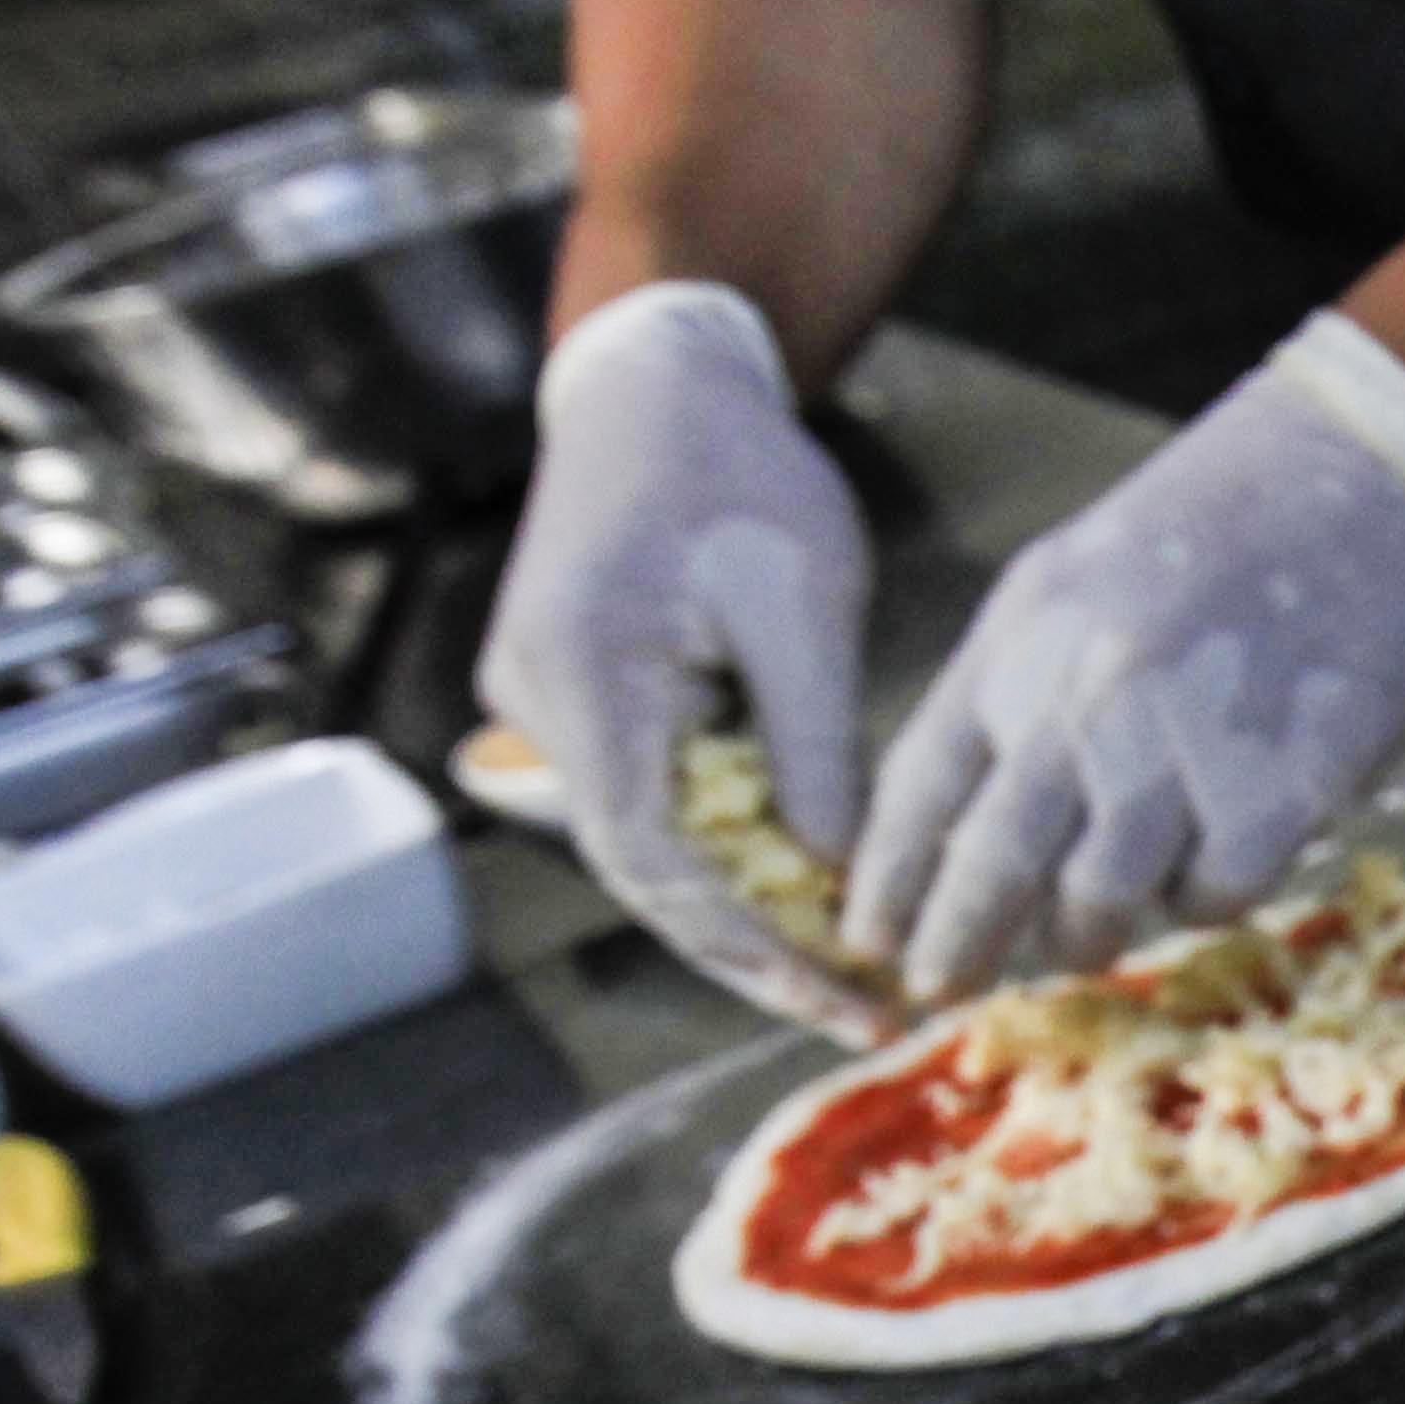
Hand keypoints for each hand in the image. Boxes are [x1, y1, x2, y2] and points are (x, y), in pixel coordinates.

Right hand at [475, 281, 874, 1026]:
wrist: (661, 386)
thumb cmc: (739, 474)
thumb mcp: (802, 601)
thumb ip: (813, 745)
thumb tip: (837, 877)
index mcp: (585, 675)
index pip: (651, 859)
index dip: (747, 945)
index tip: (839, 997)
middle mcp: (538, 704)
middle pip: (647, 875)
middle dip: (758, 953)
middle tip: (867, 1017)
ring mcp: (544, 708)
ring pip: (651, 851)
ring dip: (748, 916)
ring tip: (857, 979)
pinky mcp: (577, 704)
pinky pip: (653, 806)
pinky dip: (731, 858)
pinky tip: (815, 901)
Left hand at [845, 312, 1404, 998]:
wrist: (1368, 466)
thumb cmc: (1224, 520)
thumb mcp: (1077, 577)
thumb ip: (1024, 685)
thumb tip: (984, 816)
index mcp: (1020, 638)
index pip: (920, 787)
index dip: (888, 880)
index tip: (871, 940)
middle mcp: (1084, 696)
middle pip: (990, 864)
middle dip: (956, 945)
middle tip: (942, 989)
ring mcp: (1179, 745)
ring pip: (1098, 901)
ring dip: (1084, 938)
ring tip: (1086, 943)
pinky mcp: (1277, 786)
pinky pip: (1211, 894)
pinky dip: (1201, 901)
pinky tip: (1209, 872)